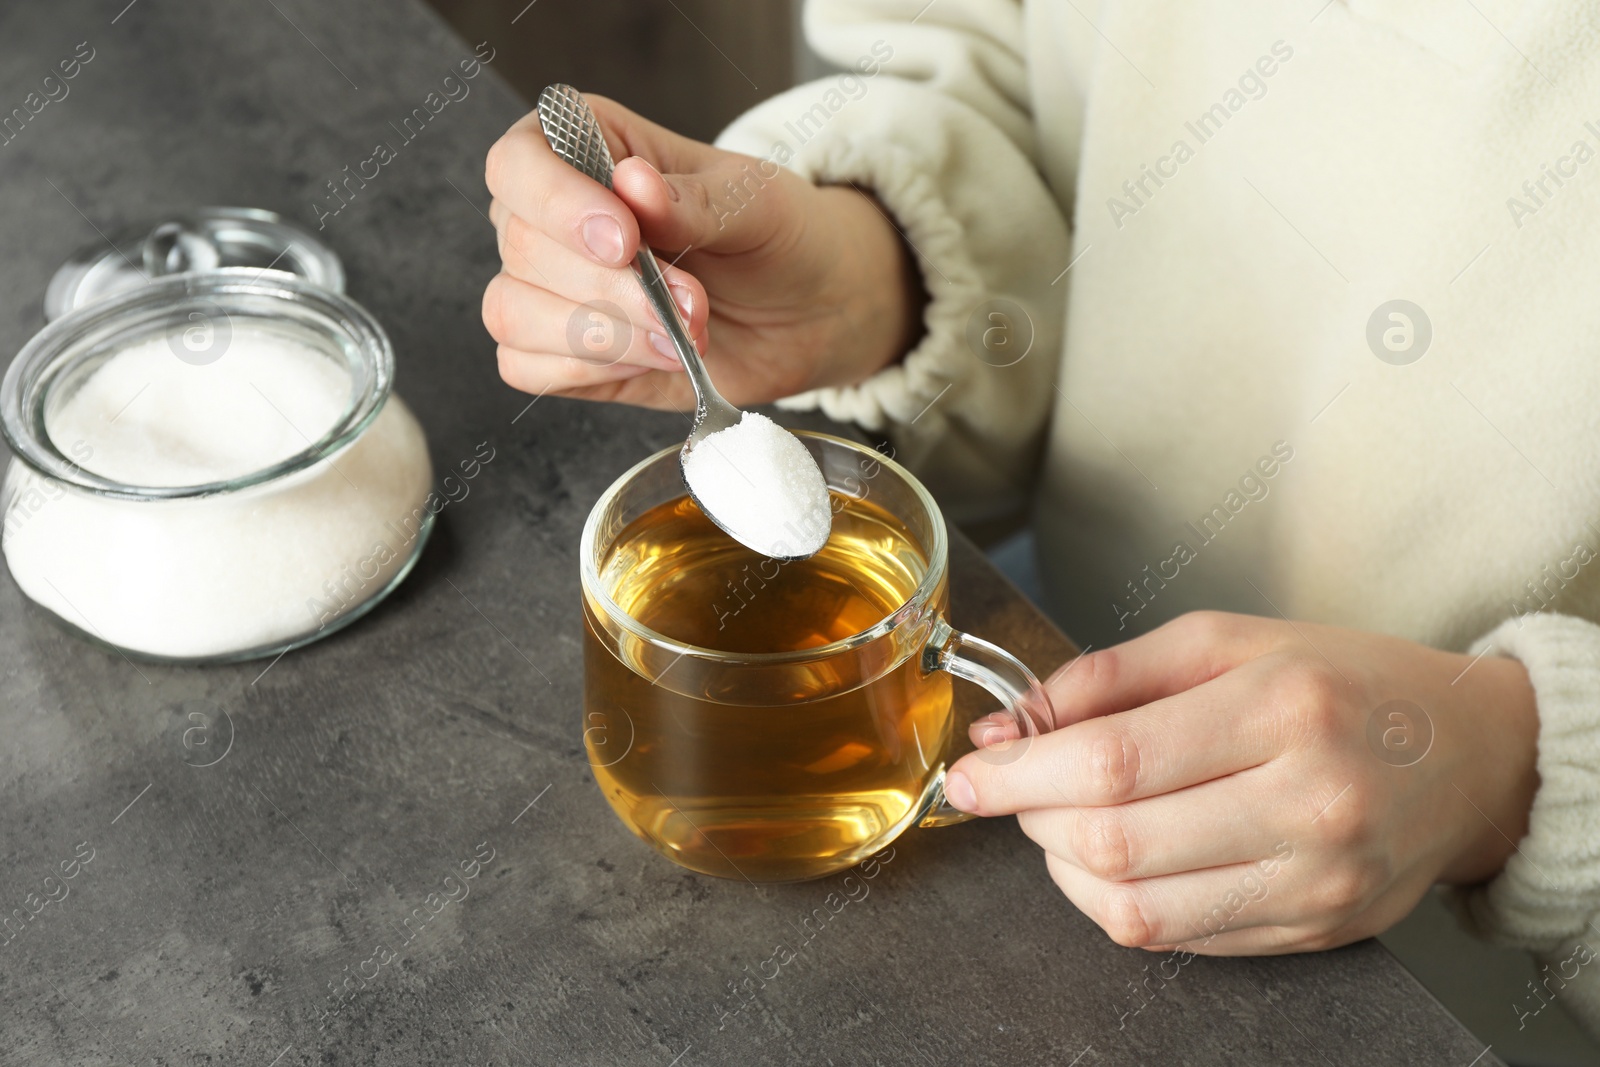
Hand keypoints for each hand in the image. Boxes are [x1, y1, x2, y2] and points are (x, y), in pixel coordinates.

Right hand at [481, 94, 921, 408]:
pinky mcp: (564, 352)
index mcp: (588, 146)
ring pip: (514, 313)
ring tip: (681, 335)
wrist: (812, 309)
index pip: (519, 163)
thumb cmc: (779, 235)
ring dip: (605, 335)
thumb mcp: (756, 203)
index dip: (558, 203)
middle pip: (521, 247)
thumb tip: (634, 183)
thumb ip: (692, 200)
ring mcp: (551, 285)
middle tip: (692, 301)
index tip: (625, 240)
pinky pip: (528, 367)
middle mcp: (553, 213)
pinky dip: (591, 370)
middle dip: (614, 288)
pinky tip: (651, 357)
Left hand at [945, 611, 1539, 953]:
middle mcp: (1308, 806)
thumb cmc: (1341, 682)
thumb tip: (1007, 727)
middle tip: (1015, 788)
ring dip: (1065, 869)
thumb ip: (1106, 678)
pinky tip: (1120, 855)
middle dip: (1032, 819)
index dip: (1018, 776)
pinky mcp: (1315, 933)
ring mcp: (1316, 884)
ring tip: (1064, 821)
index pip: (1112, 762)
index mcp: (1283, 710)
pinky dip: (1120, 901)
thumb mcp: (1225, 641)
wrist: (1470, 757)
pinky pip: (1179, 939)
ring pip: (1135, 911)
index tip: (968, 774)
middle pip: (1114, 843)